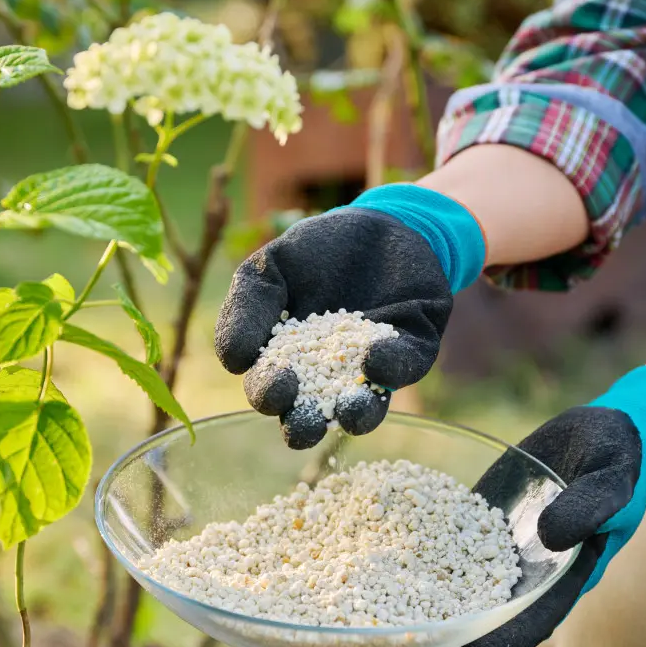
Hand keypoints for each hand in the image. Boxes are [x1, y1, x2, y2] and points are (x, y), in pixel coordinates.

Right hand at [213, 185, 484, 447]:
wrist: (378, 222)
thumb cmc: (315, 252)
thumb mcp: (269, 269)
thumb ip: (245, 309)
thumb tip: (233, 364)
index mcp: (286, 363)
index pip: (270, 392)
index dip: (269, 395)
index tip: (276, 380)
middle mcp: (327, 379)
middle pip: (311, 418)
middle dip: (304, 425)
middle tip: (302, 416)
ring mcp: (371, 371)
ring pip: (363, 411)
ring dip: (355, 415)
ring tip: (349, 408)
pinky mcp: (412, 352)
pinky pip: (404, 370)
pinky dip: (391, 368)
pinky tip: (376, 356)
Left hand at [373, 362, 645, 646]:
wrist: (608, 434)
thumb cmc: (623, 464)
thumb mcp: (616, 482)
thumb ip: (592, 508)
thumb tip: (552, 536)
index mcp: (560, 579)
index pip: (530, 623)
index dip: (502, 646)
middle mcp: (520, 574)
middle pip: (475, 618)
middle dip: (433, 640)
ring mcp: (492, 549)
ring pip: (446, 584)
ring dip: (404, 604)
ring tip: (355, 625)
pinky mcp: (471, 518)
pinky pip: (434, 539)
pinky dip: (402, 552)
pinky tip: (357, 554)